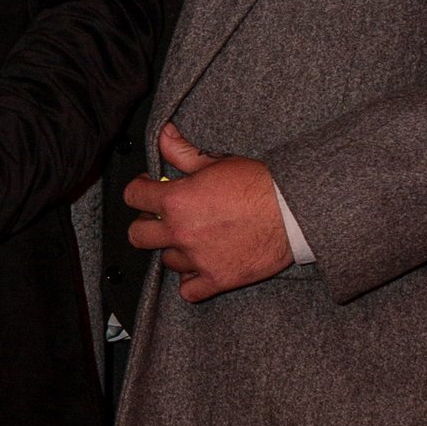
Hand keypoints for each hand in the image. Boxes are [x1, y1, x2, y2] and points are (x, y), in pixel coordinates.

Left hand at [123, 123, 291, 303]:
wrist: (293, 211)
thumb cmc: (259, 184)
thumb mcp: (217, 161)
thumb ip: (182, 152)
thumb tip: (163, 134)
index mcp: (177, 200)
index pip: (133, 197)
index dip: (139, 190)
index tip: (147, 189)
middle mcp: (181, 232)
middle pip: (138, 235)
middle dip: (147, 225)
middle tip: (163, 219)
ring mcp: (198, 259)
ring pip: (166, 261)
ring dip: (175, 250)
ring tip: (192, 239)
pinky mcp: (218, 279)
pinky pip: (188, 292)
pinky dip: (191, 282)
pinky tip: (200, 267)